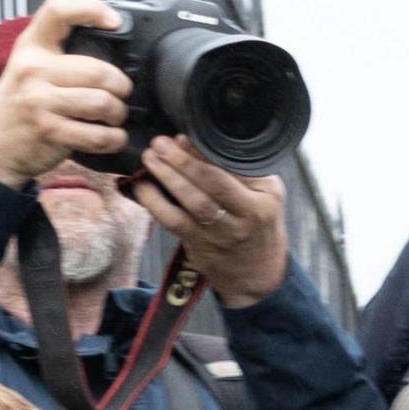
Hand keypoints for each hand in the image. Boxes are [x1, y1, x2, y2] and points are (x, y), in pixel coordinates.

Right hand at [0, 0, 129, 186]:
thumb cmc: (18, 102)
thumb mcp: (29, 64)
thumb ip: (61, 43)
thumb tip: (99, 4)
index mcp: (30, 46)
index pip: (58, 11)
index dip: (90, 9)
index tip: (113, 20)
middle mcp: (33, 69)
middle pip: (99, 70)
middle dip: (121, 86)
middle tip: (119, 94)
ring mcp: (39, 101)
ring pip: (103, 103)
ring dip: (118, 114)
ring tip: (113, 116)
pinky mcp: (49, 131)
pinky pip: (98, 136)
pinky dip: (113, 139)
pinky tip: (109, 137)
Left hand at [131, 137, 287, 305]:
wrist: (257, 271)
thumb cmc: (258, 224)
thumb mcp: (265, 194)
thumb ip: (237, 170)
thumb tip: (189, 142)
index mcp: (262, 201)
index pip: (231, 172)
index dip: (201, 153)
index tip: (180, 137)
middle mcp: (244, 218)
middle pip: (211, 186)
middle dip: (182, 162)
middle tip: (159, 144)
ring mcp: (220, 235)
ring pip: (191, 204)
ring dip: (167, 179)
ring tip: (149, 160)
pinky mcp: (199, 246)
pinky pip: (173, 222)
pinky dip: (155, 202)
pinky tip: (143, 186)